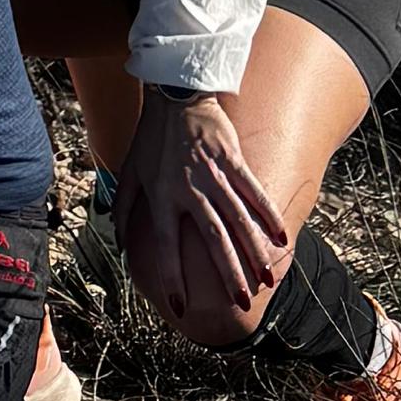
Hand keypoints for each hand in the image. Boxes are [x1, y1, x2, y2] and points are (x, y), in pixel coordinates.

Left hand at [118, 87, 295, 336]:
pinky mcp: (233, 160)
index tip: (180, 307)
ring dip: (254, 251)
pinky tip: (282, 238)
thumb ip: (122, 209)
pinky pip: (254, 191)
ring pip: (237, 219)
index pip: (166, 246)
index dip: (172, 278)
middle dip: (228, 273)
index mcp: (161, 197)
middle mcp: (189, 190)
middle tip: (241, 303)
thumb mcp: (129, 171)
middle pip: (212, 238)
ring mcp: (213, 175)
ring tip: (268, 279)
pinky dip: (268, 215)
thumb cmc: (151, 137)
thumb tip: (118, 243)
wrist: (175, 93)